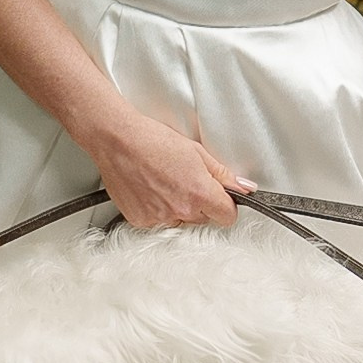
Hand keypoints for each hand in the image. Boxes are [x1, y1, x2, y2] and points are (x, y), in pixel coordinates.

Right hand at [85, 110, 252, 231]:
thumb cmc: (152, 140)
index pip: (227, 216)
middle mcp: (181, 210)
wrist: (118, 141)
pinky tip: (151, 189)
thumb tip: (244, 187)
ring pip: (180, 221)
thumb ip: (223, 175)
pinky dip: (157, 209)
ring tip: (164, 182)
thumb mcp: (196, 151)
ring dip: (178, 207)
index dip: (225, 205)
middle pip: (203, 219)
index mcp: (199, 193)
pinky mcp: (140, 220)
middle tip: (185, 180)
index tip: (220, 197)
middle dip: (199, 204)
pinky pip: (158, 221)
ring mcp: (159, 218)